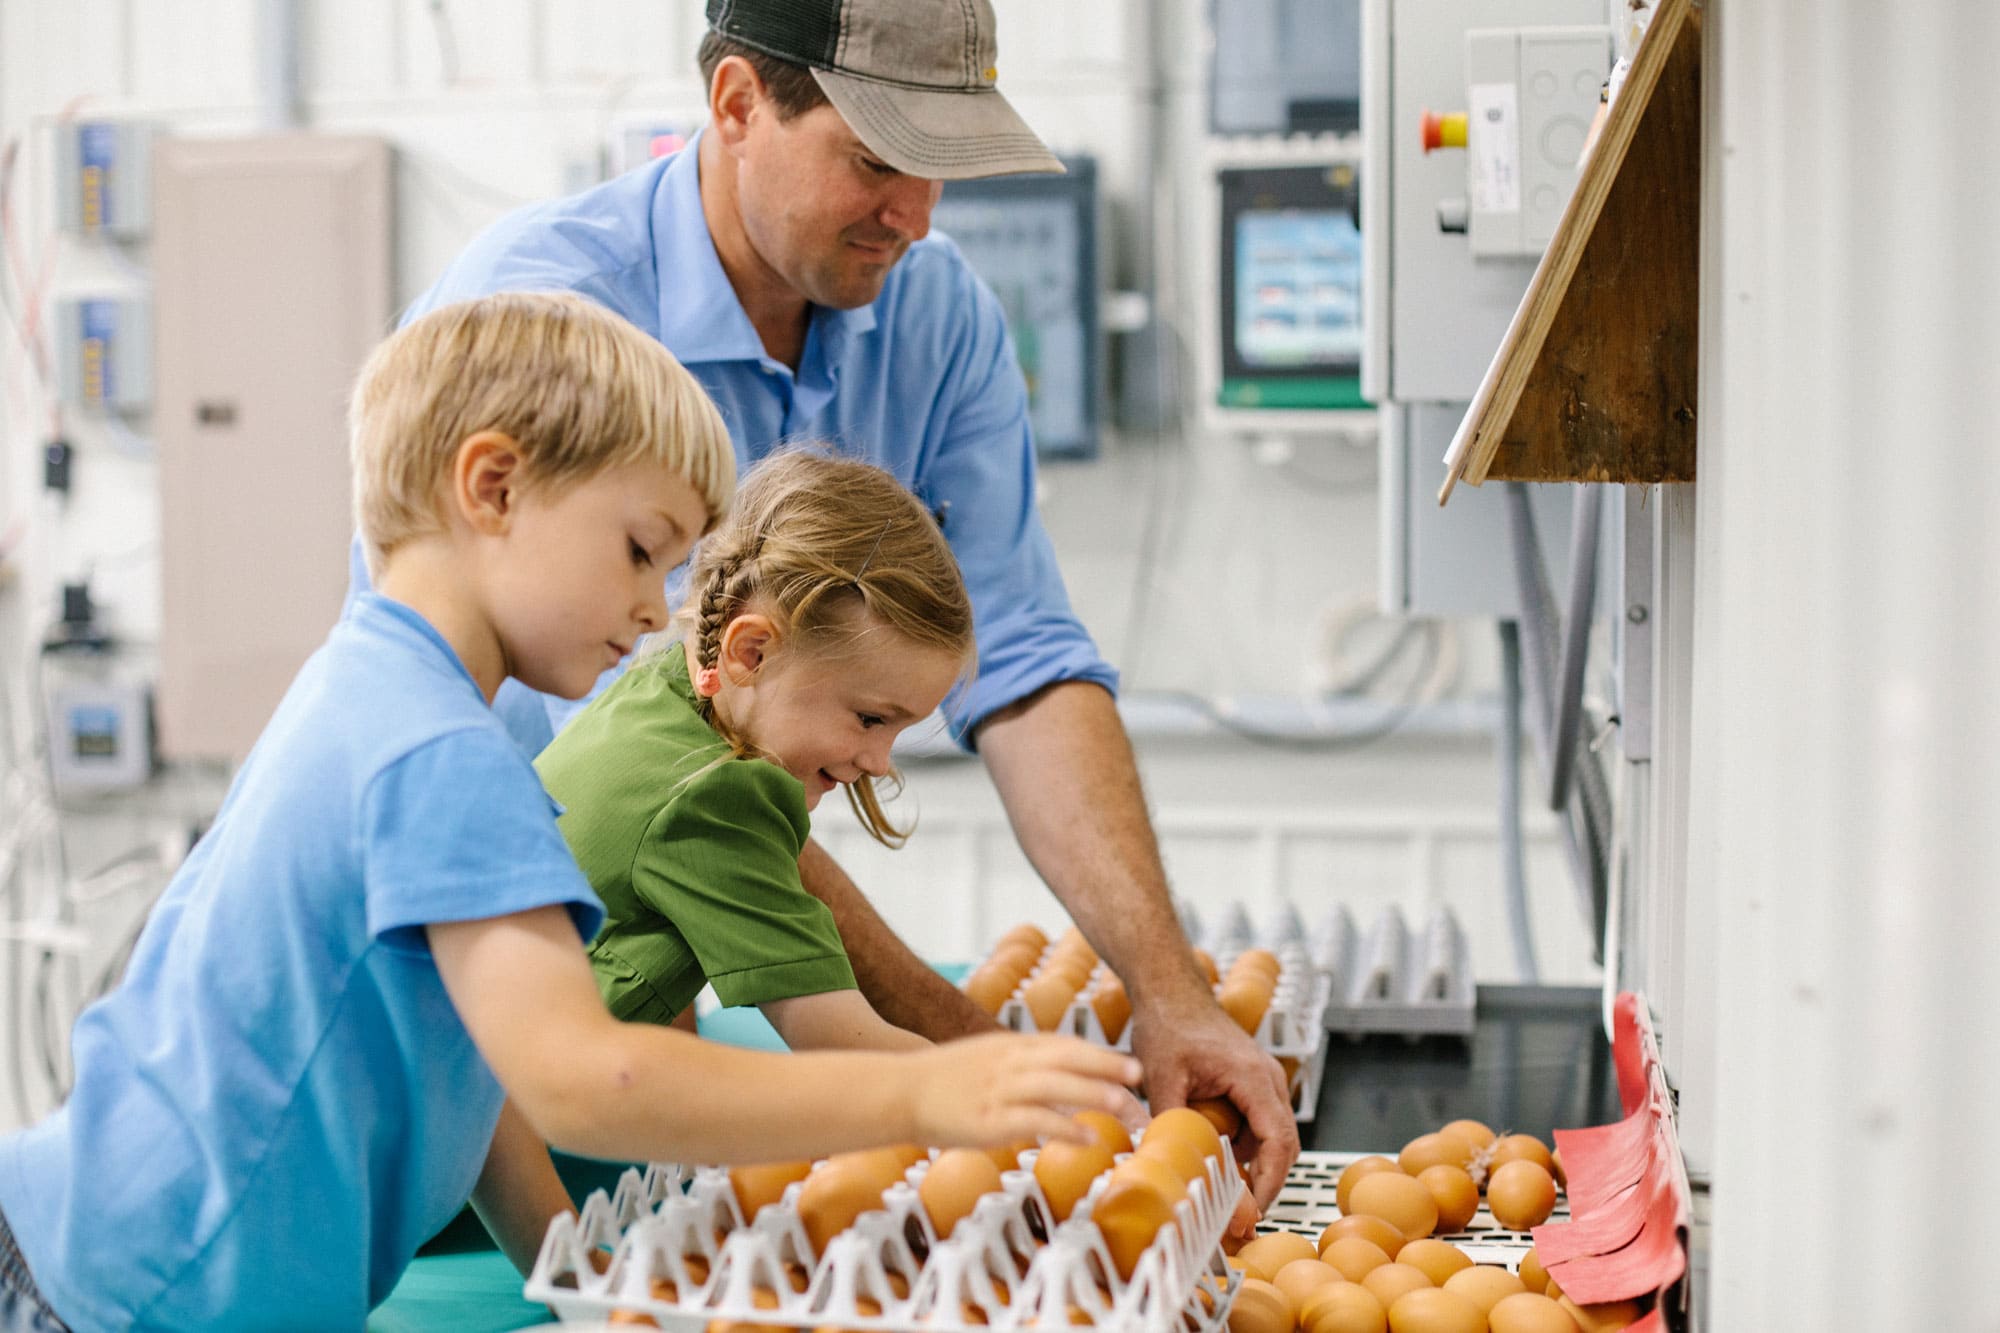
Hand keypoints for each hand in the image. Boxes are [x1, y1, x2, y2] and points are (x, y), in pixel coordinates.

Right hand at [908, 1034, 1142, 1148]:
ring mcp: (999, 1090)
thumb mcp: (983, 1058)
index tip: (1128, 1065)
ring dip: (1095, 1094)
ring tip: (1125, 1107)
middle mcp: (1009, 1063)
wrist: (898, 1091)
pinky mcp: (989, 1119)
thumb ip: (1018, 1064)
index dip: (1098, 1054)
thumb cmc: (941, 1081)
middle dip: (1106, 1066)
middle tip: (1139, 1077)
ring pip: (1057, 1085)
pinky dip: (1065, 1128)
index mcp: (1008, 1047)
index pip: (1062, 1045)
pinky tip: (1087, 1139)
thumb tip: (1054, 1077)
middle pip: (1067, 1058)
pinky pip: (1035, 1120)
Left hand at [1131, 1000, 1299, 1214]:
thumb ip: (1167, 1119)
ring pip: (1270, 1136)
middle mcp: (1267, 1079)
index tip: (1252, 1210)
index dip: (1269, 1182)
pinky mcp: (1250, 1083)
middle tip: (1240, 1213)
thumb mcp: (1160, 1075)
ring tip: (1222, 1189)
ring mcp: (1262, 1080)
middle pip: (1283, 1144)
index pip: (1278, 1142)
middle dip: (1264, 1181)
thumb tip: (1163, 1162)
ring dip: (1251, 1163)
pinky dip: (1241, 1144)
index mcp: (1254, 1077)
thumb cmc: (1169, 1022)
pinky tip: (1214, 1155)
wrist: (1169, 990)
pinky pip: (1256, 1123)